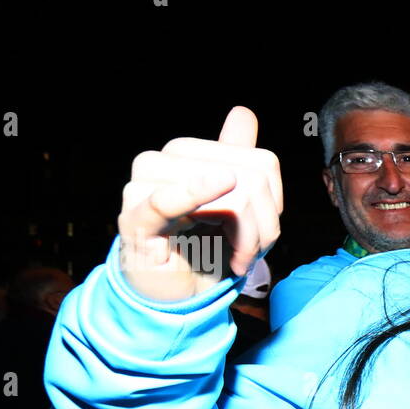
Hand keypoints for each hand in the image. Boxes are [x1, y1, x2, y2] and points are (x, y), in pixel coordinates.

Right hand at [118, 106, 282, 301]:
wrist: (174, 295)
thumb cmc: (203, 249)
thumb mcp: (233, 204)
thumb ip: (237, 159)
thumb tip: (242, 113)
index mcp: (186, 153)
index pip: (261, 163)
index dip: (274, 203)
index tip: (263, 231)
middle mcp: (160, 161)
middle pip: (248, 179)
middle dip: (263, 227)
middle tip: (251, 254)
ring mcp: (142, 188)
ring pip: (226, 197)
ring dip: (246, 241)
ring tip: (238, 260)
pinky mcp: (135, 220)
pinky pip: (166, 200)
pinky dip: (195, 194)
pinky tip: (217, 189)